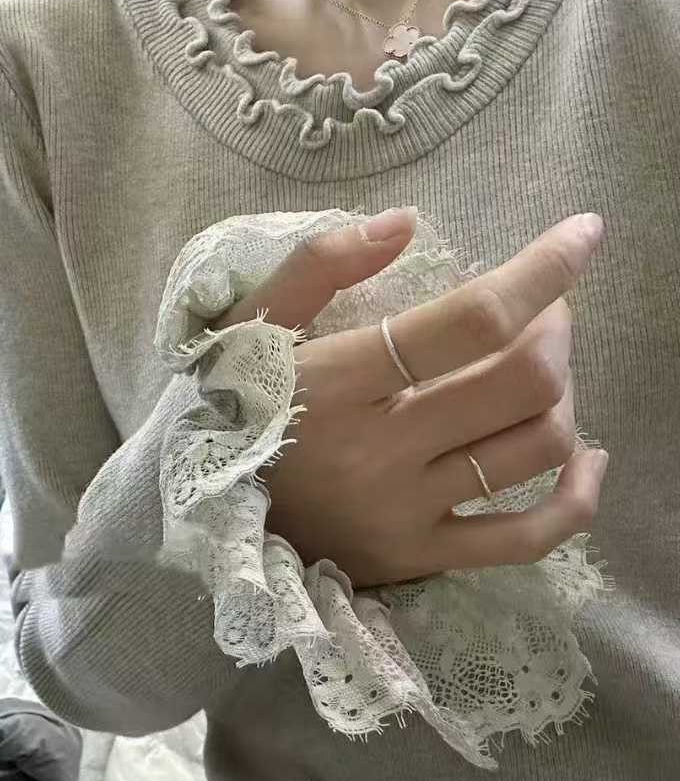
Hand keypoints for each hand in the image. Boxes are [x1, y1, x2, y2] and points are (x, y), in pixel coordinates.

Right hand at [215, 209, 608, 587]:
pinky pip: (527, 540)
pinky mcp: (418, 558)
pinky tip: (585, 460)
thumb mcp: (251, 322)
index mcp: (340, 381)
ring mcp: (405, 511)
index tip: (582, 235)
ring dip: (565, 397)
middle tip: (546, 314)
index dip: (543, 271)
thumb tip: (404, 222)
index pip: (471, 321)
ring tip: (542, 377)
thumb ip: (319, 264)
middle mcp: (381, 449)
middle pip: (523, 382)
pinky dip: (577, 499)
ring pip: (536, 449)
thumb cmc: (232, 406)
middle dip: (558, 330)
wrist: (195, 517)